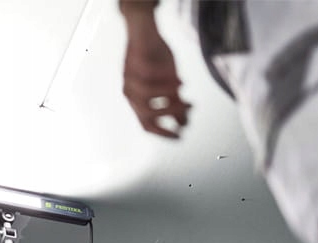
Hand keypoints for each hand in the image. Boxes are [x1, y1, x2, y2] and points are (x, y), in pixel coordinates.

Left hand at [121, 3, 190, 137]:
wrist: (143, 30)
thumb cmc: (155, 58)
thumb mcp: (168, 84)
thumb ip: (174, 103)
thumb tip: (183, 123)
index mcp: (137, 101)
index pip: (146, 125)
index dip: (163, 133)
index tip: (179, 136)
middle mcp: (131, 92)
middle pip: (146, 114)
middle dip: (169, 114)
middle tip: (187, 110)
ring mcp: (130, 77)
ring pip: (146, 95)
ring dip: (167, 95)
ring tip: (183, 91)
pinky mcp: (134, 61)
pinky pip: (148, 74)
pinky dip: (164, 78)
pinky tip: (178, 77)